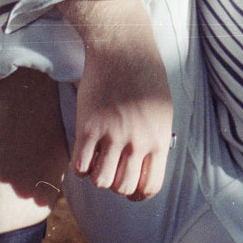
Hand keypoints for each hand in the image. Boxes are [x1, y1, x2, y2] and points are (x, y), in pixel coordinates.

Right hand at [60, 0, 173, 199]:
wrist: (122, 49)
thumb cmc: (145, 76)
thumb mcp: (163, 110)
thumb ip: (155, 139)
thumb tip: (146, 166)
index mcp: (159, 139)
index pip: (150, 186)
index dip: (138, 193)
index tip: (130, 188)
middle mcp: (137, 141)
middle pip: (122, 187)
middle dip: (116, 184)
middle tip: (111, 168)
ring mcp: (112, 135)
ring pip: (100, 181)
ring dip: (97, 175)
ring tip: (98, 159)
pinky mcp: (88, 127)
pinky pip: (79, 166)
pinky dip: (80, 167)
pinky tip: (84, 152)